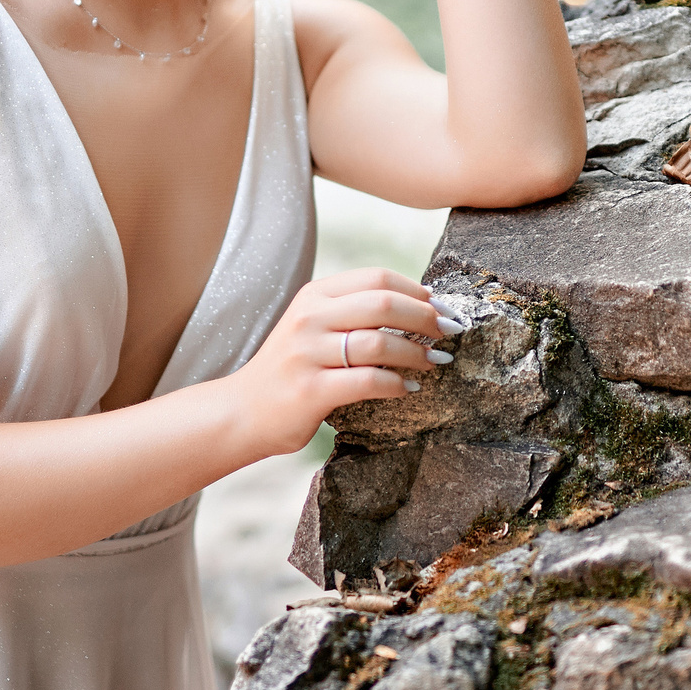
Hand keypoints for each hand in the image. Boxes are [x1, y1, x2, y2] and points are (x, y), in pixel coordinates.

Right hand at [227, 267, 460, 456]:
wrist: (242, 411)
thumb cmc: (291, 368)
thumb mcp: (312, 325)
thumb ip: (352, 311)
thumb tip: (418, 306)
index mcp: (314, 295)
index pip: (377, 278)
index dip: (417, 291)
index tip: (442, 307)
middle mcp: (309, 318)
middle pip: (383, 303)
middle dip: (426, 318)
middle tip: (448, 333)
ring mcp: (308, 354)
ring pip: (379, 343)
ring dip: (417, 353)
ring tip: (434, 362)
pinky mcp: (311, 390)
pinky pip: (368, 381)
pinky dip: (397, 384)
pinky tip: (409, 388)